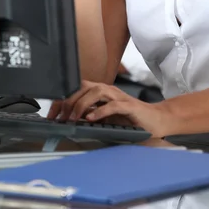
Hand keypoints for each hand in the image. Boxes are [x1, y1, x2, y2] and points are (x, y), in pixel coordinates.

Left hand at [48, 80, 173, 138]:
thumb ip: (90, 115)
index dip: (63, 99)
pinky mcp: (130, 106)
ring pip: (97, 91)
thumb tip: (69, 119)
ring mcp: (120, 97)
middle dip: (69, 101)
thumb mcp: (105, 118)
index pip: (78, 89)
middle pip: (84, 87)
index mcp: (101, 92)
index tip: (52, 113)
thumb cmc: (130, 120)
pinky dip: (100, 111)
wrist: (156, 121)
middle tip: (59, 117)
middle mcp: (109, 91)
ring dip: (82, 104)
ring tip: (73, 118)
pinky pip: (113, 105)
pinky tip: (91, 118)